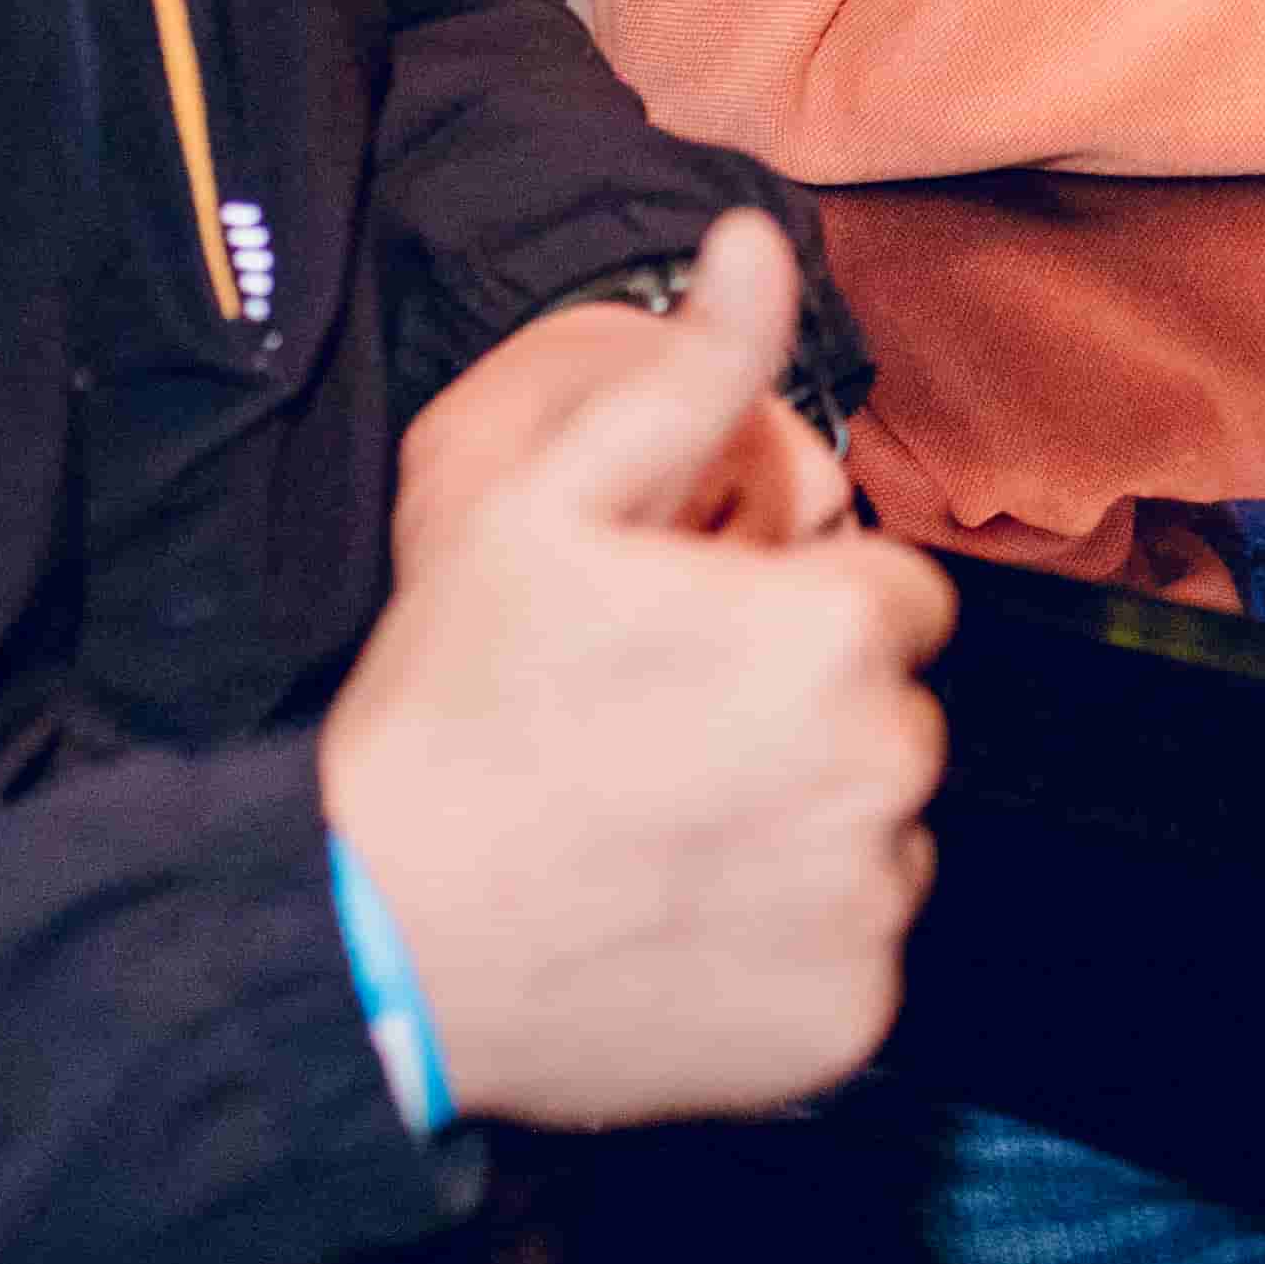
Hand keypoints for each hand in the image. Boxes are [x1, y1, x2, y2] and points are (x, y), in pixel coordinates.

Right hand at [318, 214, 950, 1130]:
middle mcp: (885, 766)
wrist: (376, 940)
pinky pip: (854, 952)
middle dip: (801, 714)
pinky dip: (789, 943)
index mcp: (834, 631)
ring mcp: (870, 904)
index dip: (788, 613)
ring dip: (800, 825)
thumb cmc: (455, 711)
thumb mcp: (544, 503)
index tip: (691, 647)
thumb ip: (687, 374)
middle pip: (887, 711)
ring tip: (660, 833)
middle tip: (660, 744)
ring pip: (875, 831)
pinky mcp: (850, 1020)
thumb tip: (756, 243)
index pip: (888, 597)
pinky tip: (678, 922)